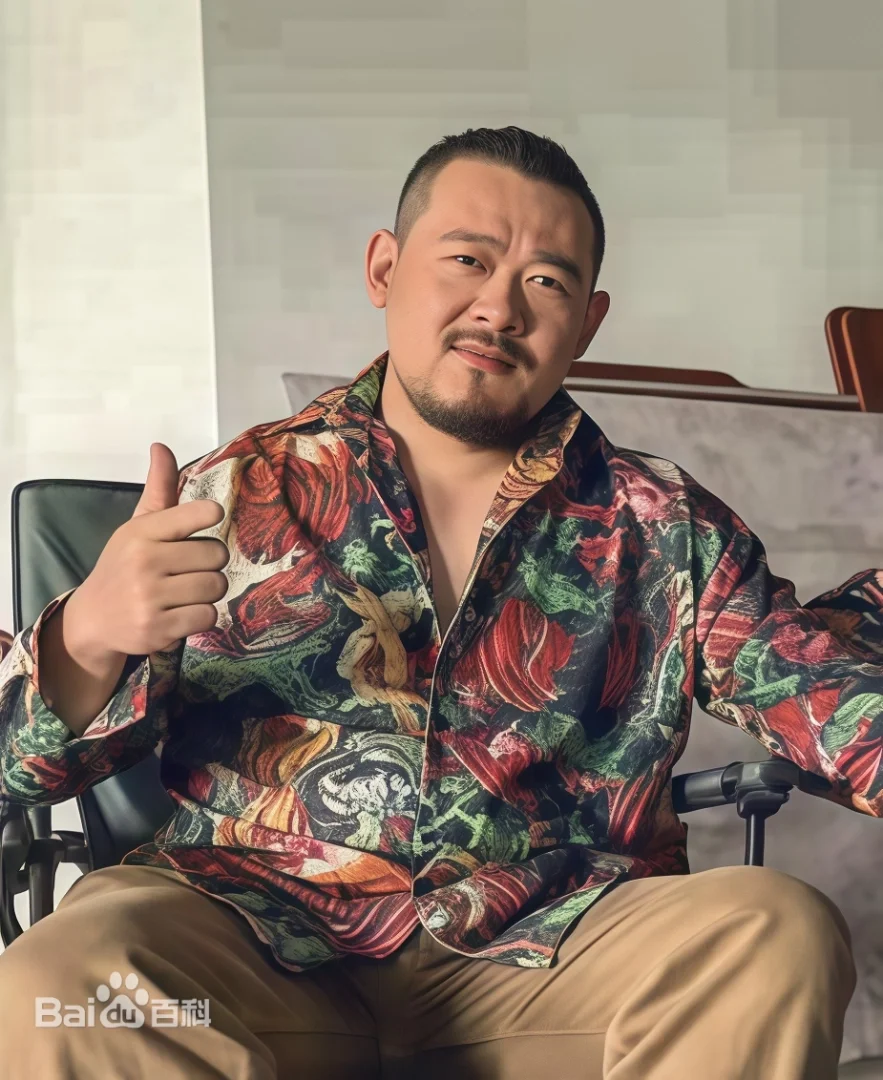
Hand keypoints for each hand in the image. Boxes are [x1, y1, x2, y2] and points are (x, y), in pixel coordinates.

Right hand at [65, 442, 229, 662]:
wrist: (94, 620)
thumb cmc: (124, 566)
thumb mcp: (137, 526)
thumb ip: (158, 488)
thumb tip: (161, 446)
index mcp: (142, 532)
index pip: (199, 513)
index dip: (211, 516)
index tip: (208, 520)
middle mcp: (145, 562)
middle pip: (217, 555)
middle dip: (210, 564)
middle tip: (188, 570)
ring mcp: (150, 598)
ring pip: (216, 587)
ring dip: (208, 592)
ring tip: (185, 592)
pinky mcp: (158, 630)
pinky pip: (208, 616)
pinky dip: (200, 617)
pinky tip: (179, 614)